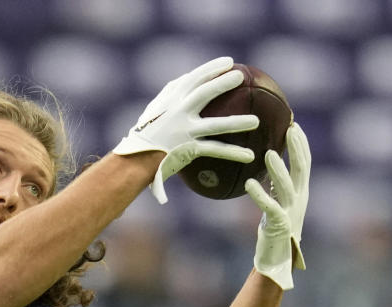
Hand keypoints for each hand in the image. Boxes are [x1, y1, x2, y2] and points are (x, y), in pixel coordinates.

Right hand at [114, 56, 260, 203]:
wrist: (135, 159)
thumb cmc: (146, 134)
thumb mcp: (155, 110)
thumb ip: (171, 96)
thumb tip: (187, 81)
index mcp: (170, 100)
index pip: (193, 78)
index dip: (212, 68)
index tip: (229, 62)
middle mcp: (177, 112)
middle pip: (203, 93)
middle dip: (222, 82)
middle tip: (240, 77)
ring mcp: (183, 131)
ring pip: (214, 125)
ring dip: (236, 123)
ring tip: (256, 122)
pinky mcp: (188, 149)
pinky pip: (214, 151)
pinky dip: (233, 154)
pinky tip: (249, 156)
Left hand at [246, 122, 309, 289]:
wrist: (278, 259)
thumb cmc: (275, 228)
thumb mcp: (279, 201)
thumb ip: (277, 184)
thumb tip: (267, 162)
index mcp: (300, 192)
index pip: (304, 164)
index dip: (302, 144)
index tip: (295, 125)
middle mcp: (299, 200)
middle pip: (301, 170)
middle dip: (297, 148)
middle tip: (290, 128)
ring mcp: (290, 212)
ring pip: (286, 187)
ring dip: (278, 169)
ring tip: (269, 153)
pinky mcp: (278, 225)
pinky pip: (269, 207)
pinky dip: (260, 195)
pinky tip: (249, 185)